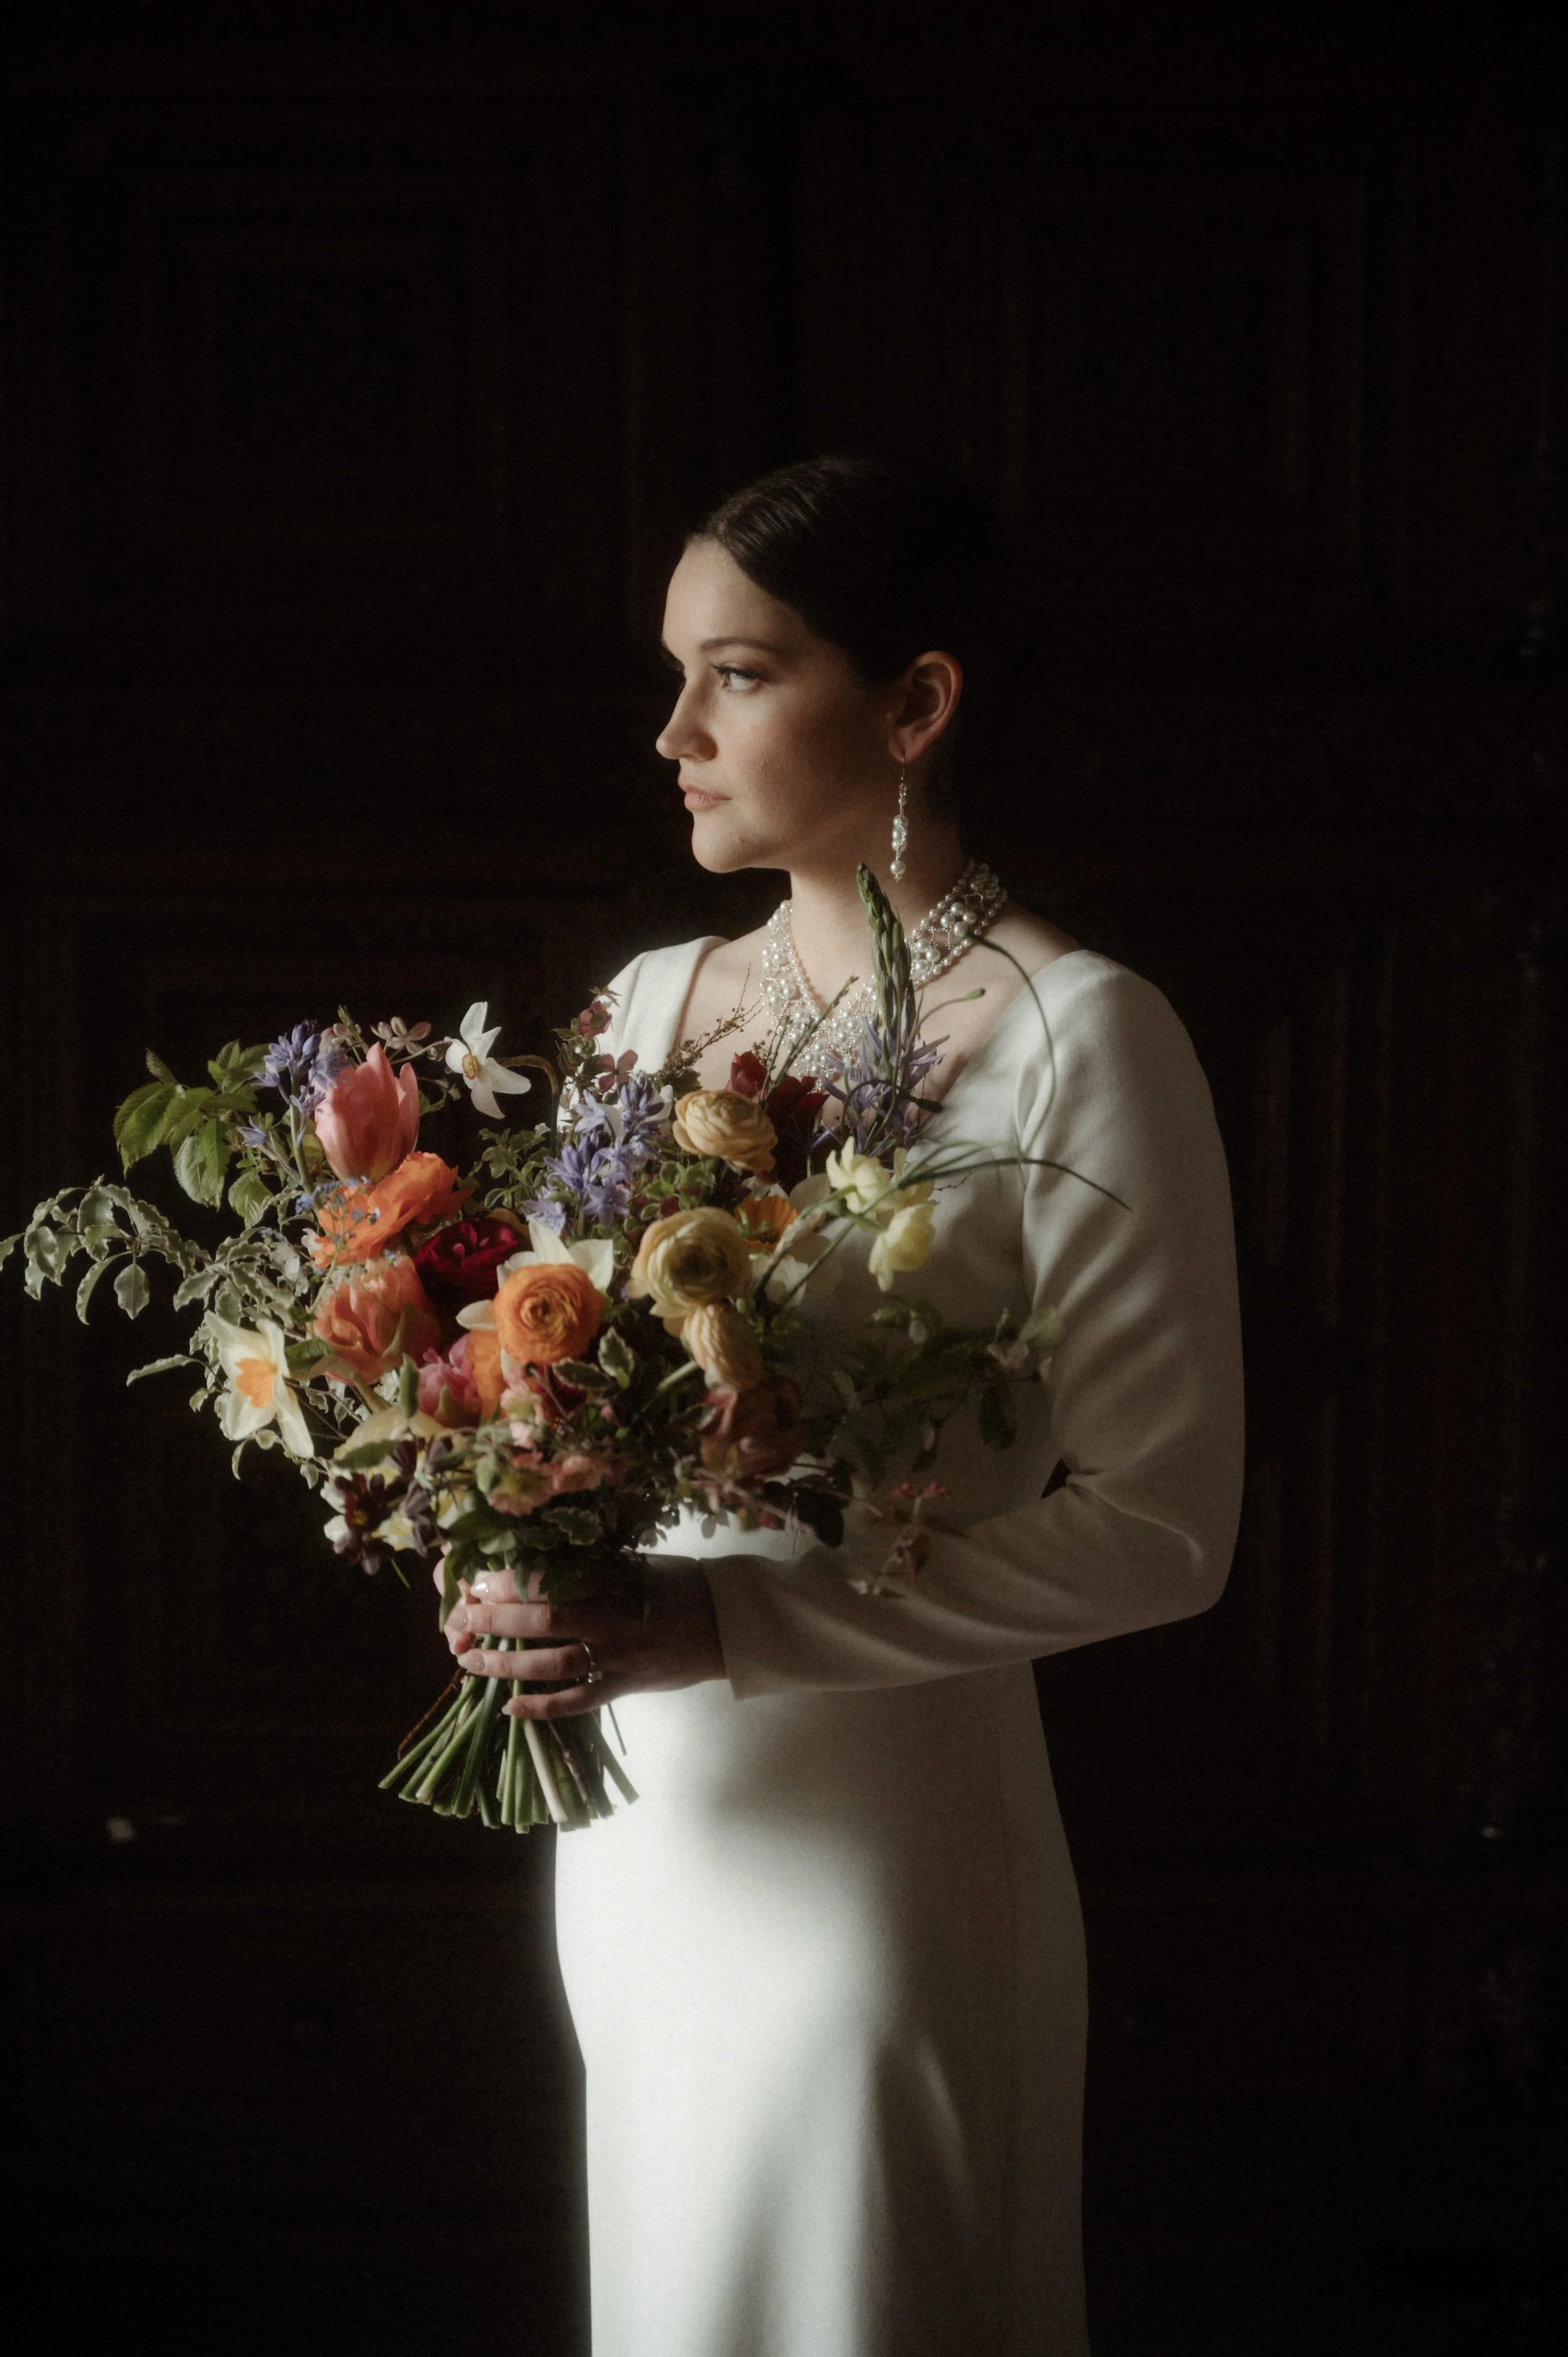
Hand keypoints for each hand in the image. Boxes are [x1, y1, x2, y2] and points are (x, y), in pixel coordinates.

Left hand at [435, 1556, 724, 1719]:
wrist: (729, 1623)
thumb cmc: (679, 1585)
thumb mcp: (638, 1564)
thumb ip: (594, 1567)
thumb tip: (537, 1561)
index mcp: (616, 1579)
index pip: (554, 1577)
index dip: (510, 1581)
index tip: (477, 1580)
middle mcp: (614, 1618)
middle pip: (545, 1619)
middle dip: (496, 1619)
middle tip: (462, 1618)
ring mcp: (620, 1656)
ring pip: (554, 1663)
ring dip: (507, 1664)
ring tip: (470, 1662)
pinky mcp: (626, 1686)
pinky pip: (579, 1702)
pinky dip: (544, 1707)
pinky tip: (510, 1708)